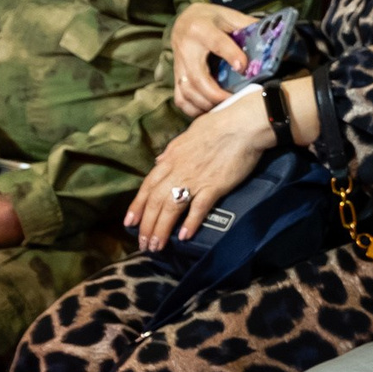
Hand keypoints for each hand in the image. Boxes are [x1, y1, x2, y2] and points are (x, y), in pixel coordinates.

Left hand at [126, 96, 272, 250]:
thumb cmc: (218, 125)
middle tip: (144, 244)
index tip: (130, 223)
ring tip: (157, 246)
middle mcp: (178, 171)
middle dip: (147, 225)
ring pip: (171, 208)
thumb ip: (172, 151)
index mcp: (170, 159)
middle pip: (155, 202)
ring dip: (161, 229)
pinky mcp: (215, 186)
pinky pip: (199, 208)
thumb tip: (159, 161)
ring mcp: (196, 179)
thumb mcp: (187, 135)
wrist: (242, 124)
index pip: (147, 187)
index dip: (137, 206)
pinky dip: (190, 223)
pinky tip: (184, 236)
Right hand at [170, 2, 257, 116]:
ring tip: (225, 108)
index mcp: (201, 29)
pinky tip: (209, 111)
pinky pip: (180, 97)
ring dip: (206, 104)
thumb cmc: (212, 18)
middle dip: (216, 94)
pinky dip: (192, 108)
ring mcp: (179, 64)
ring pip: (187, 90)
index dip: (230, 55)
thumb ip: (248, 27)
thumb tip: (275, 39)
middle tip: (235, 101)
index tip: (243, 67)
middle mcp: (186, 48)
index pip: (217, 43)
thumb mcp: (231, 16)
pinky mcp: (176, 75)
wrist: (185, 18)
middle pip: (197, 77)